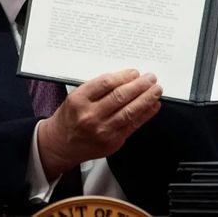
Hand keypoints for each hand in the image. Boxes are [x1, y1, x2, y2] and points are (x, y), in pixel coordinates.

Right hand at [37, 69, 161, 179]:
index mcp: (79, 100)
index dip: (124, 76)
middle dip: (140, 85)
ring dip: (146, 99)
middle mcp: (90, 115)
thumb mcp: (76, 97)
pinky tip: (152, 106)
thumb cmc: (70, 117)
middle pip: (120, 96)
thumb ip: (98, 88)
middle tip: (150, 78)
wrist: (61, 145)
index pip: (106, 83)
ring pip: (130, 111)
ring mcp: (102, 130)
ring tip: (156, 90)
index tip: (134, 72)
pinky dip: (145, 114)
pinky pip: (133, 125)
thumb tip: (126, 79)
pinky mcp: (112, 142)